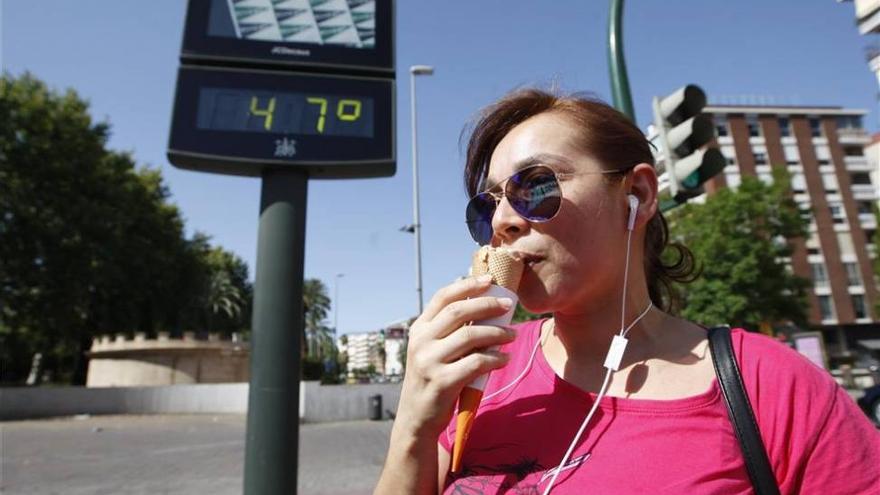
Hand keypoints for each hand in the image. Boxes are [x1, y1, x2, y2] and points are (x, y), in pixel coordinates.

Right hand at [395, 274, 515, 439]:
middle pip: (459, 312)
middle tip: (509, 305)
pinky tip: (504, 358)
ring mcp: (429, 362)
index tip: (489, 280)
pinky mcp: (442, 382)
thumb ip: (448, 330)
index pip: (443, 297)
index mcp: (419, 329)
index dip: (467, 285)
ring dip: (496, 332)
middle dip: (487, 304)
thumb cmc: (432, 378)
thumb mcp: (431, 350)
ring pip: (470, 336)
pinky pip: (476, 363)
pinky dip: (495, 358)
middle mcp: (421, 342)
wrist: (416, 418)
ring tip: (512, 334)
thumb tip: (481, 305)